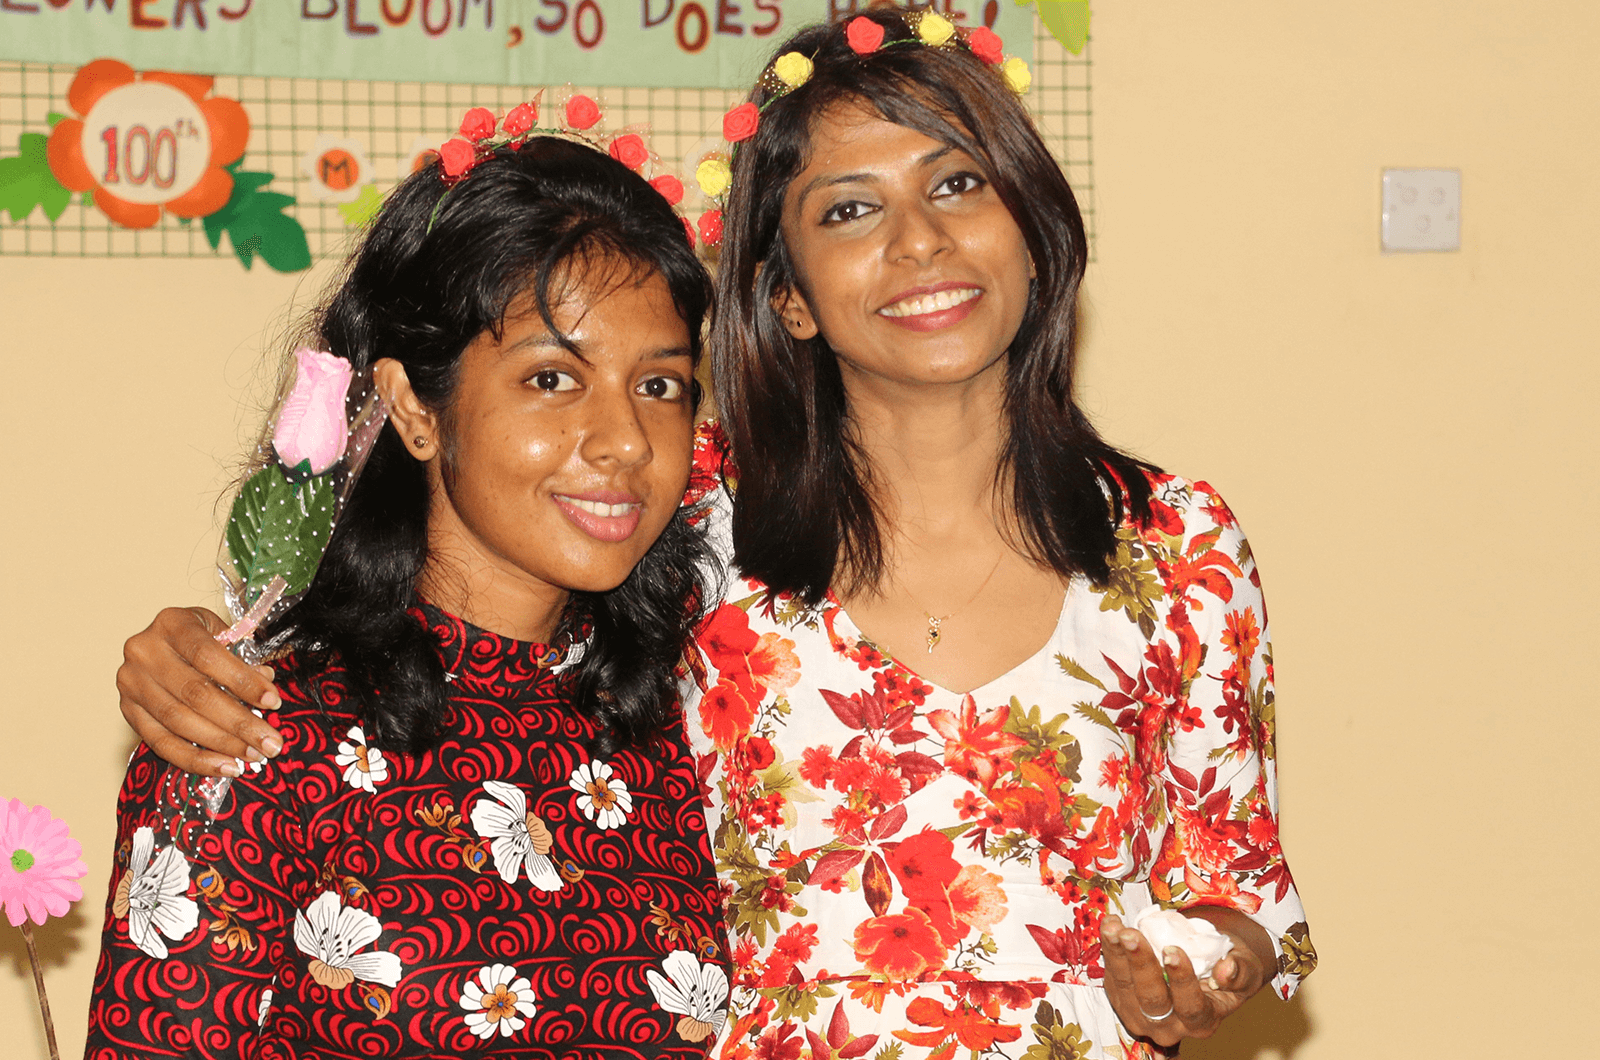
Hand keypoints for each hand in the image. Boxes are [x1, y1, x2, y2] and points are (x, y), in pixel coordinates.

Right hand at [116, 606, 286, 776]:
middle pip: (195, 694)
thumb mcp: (222, 633)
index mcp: (171, 624)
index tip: (274, 702)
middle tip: (270, 743)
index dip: (243, 681)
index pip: (209, 656)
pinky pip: (161, 743)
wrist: (159, 644)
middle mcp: (144, 652)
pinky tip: (225, 767)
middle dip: (238, 723)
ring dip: (222, 744)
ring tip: (253, 756)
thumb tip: (266, 683)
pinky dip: (195, 759)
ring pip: (179, 722)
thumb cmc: (200, 638)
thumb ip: (243, 658)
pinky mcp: (128, 712)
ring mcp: (131, 684)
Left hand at [1099, 909, 1269, 1046]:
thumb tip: (1226, 970)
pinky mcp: (1122, 998)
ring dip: (1117, 955)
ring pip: (1125, 988)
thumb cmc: (1228, 965)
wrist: (1207, 961)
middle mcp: (1170, 1026)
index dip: (1180, 980)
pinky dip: (1109, 948)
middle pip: (1152, 1001)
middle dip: (1140, 966)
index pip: (1191, 1007)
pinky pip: (1112, 975)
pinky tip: (1111, 924)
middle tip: (1132, 936)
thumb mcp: (1246, 966)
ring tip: (1115, 928)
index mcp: (1203, 1022)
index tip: (1172, 950)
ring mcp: (1142, 1014)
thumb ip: (1240, 971)